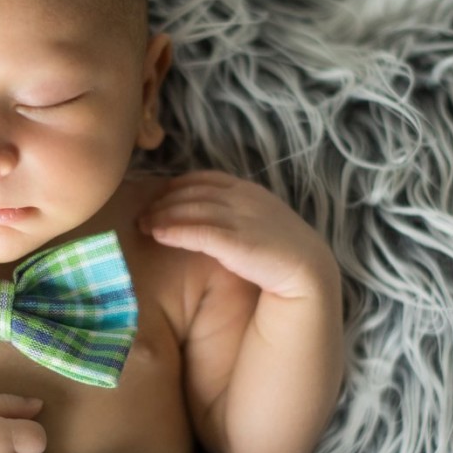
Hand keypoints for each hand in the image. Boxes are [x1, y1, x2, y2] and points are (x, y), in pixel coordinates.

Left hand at [139, 170, 337, 299]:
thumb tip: (205, 217)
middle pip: (193, 193)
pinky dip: (175, 231)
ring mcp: (242, 218)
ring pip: (192, 210)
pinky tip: (158, 235)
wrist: (309, 274)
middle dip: (164, 201)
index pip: (205, 179)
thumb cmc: (280, 255)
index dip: (178, 186)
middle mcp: (244, 198)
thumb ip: (235, 214)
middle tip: (142, 213)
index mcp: (250, 190)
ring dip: (163, 215)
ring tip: (143, 225)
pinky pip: (199, 232)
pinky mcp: (238, 242)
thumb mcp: (258, 224)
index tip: (159, 196)